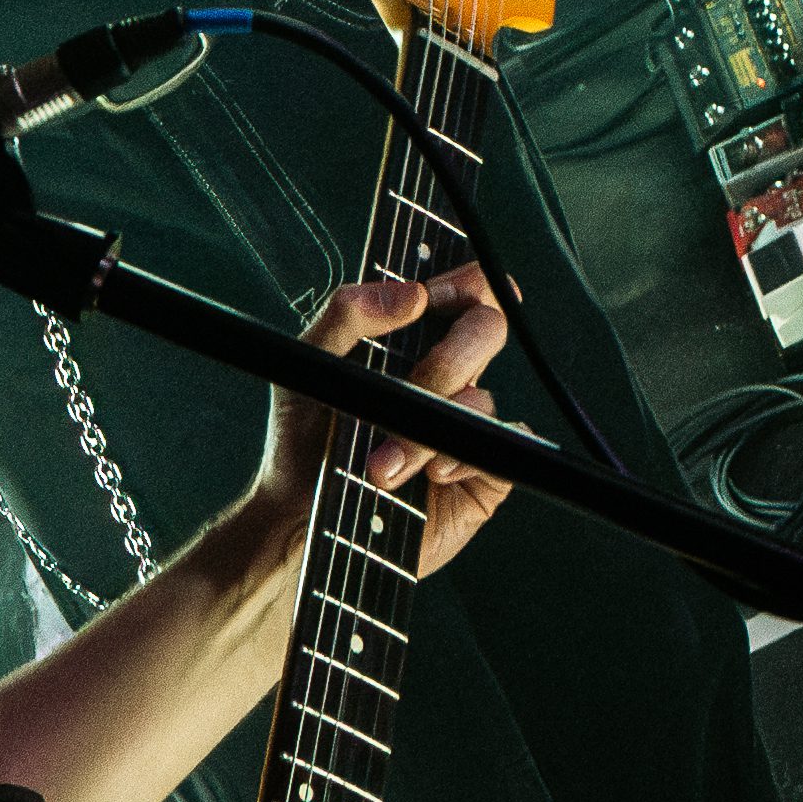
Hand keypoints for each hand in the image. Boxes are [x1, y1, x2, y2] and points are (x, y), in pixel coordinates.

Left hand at [257, 265, 515, 579]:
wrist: (300, 520)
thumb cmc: (302, 441)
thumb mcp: (306, 368)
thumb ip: (346, 315)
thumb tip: (411, 292)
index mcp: (413, 338)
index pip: (462, 288)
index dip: (464, 281)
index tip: (437, 297)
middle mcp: (447, 373)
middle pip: (487, 329)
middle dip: (448, 361)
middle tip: (410, 393)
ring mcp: (466, 421)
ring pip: (482, 399)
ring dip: (428, 432)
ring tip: (381, 465)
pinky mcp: (481, 470)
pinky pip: (502, 449)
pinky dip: (465, 458)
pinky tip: (430, 475)